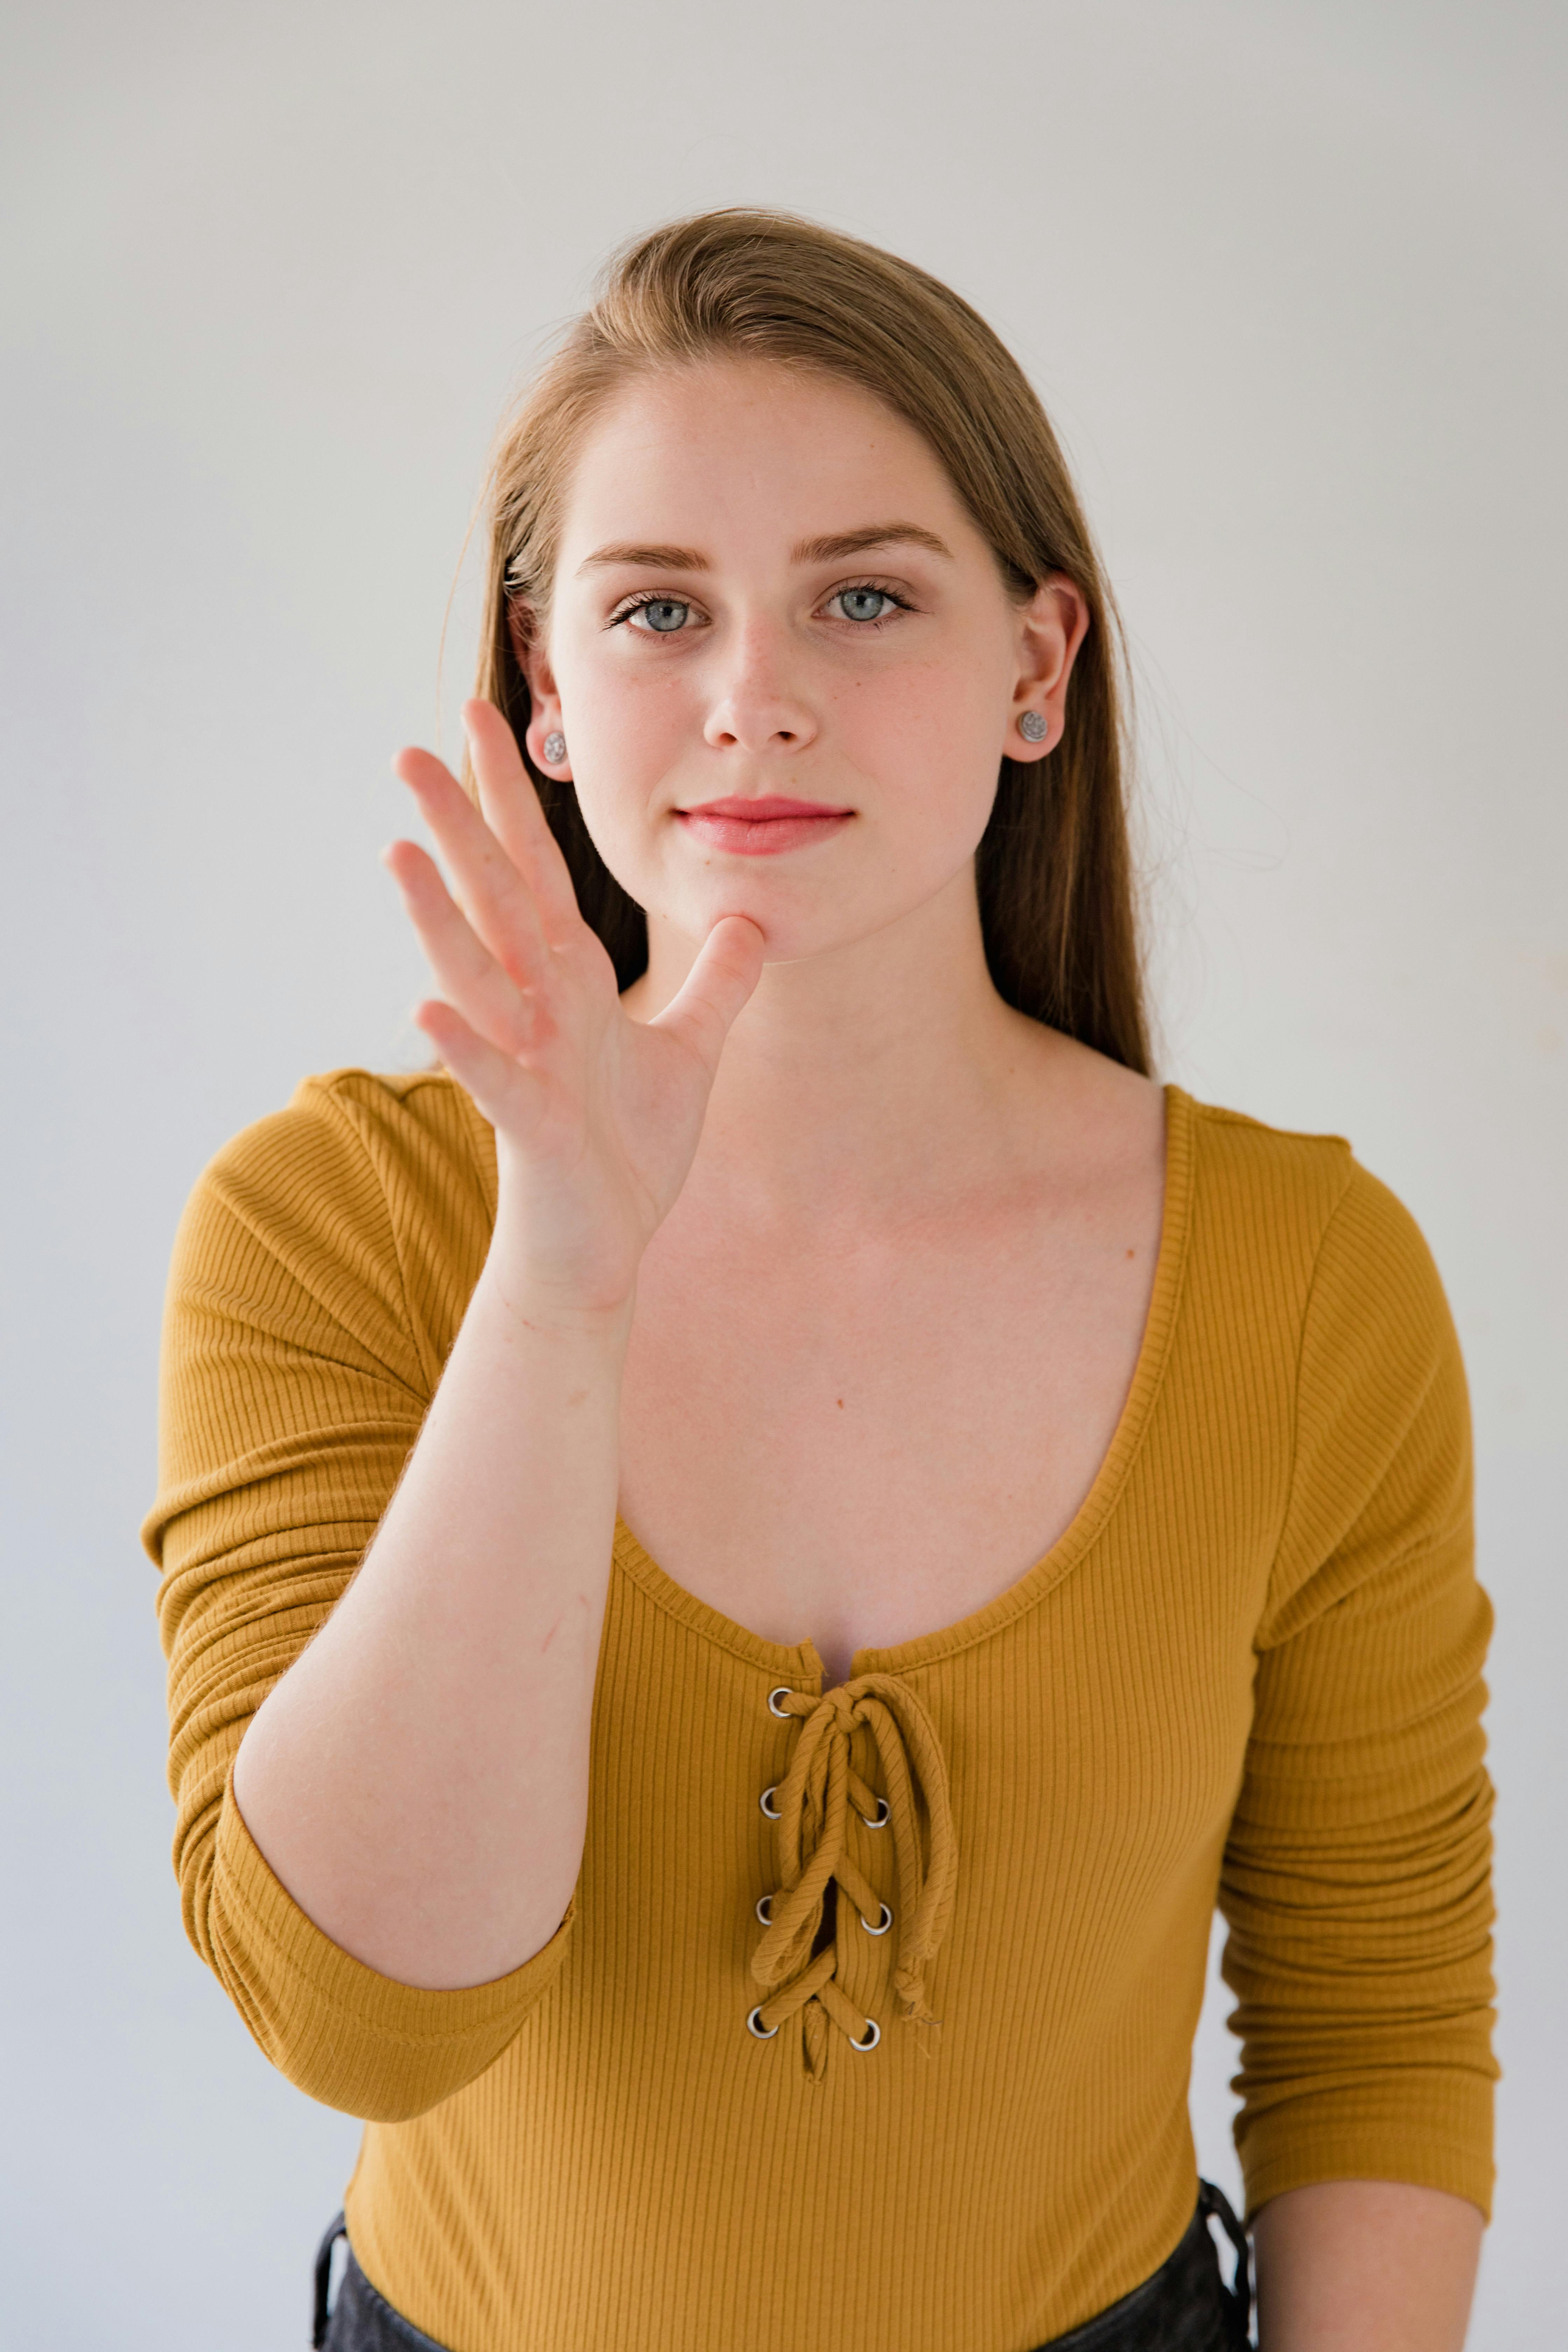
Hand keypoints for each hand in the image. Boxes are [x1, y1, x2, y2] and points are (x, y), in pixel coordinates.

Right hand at [384, 698, 763, 1320]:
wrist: (601, 1247)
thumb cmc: (628, 1153)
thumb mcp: (689, 1052)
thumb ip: (717, 984)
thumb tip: (753, 920)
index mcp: (571, 983)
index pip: (540, 871)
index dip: (518, 799)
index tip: (495, 720)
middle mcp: (537, 1009)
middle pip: (497, 899)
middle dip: (461, 827)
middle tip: (413, 747)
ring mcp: (525, 1062)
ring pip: (475, 973)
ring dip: (437, 915)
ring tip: (398, 848)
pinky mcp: (528, 1125)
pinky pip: (490, 1077)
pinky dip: (462, 1044)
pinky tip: (426, 1006)